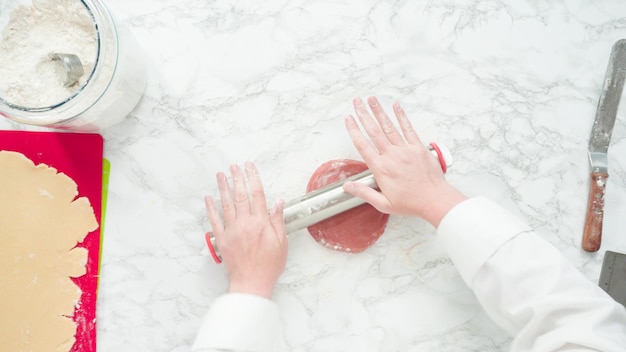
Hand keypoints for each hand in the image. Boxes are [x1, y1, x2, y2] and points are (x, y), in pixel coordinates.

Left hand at [205, 162, 286, 298]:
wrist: (252, 282)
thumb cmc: (269, 265)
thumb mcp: (281, 242)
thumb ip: (277, 220)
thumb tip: (278, 202)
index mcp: (261, 223)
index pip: (257, 194)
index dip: (253, 178)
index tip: (249, 167)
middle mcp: (245, 224)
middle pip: (240, 195)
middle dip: (237, 178)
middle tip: (233, 166)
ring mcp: (232, 231)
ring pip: (226, 204)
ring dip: (223, 188)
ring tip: (220, 175)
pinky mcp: (222, 239)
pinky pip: (214, 220)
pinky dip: (211, 208)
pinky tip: (209, 198)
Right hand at [343, 96, 466, 226]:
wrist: (434, 200)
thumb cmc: (411, 203)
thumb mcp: (383, 203)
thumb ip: (364, 193)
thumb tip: (347, 187)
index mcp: (381, 169)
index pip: (363, 145)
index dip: (354, 130)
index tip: (348, 120)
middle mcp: (391, 156)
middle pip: (374, 131)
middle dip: (363, 114)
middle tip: (356, 102)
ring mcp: (405, 150)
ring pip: (388, 126)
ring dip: (379, 111)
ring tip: (371, 99)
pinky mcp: (418, 147)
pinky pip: (408, 128)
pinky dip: (401, 116)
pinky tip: (396, 106)